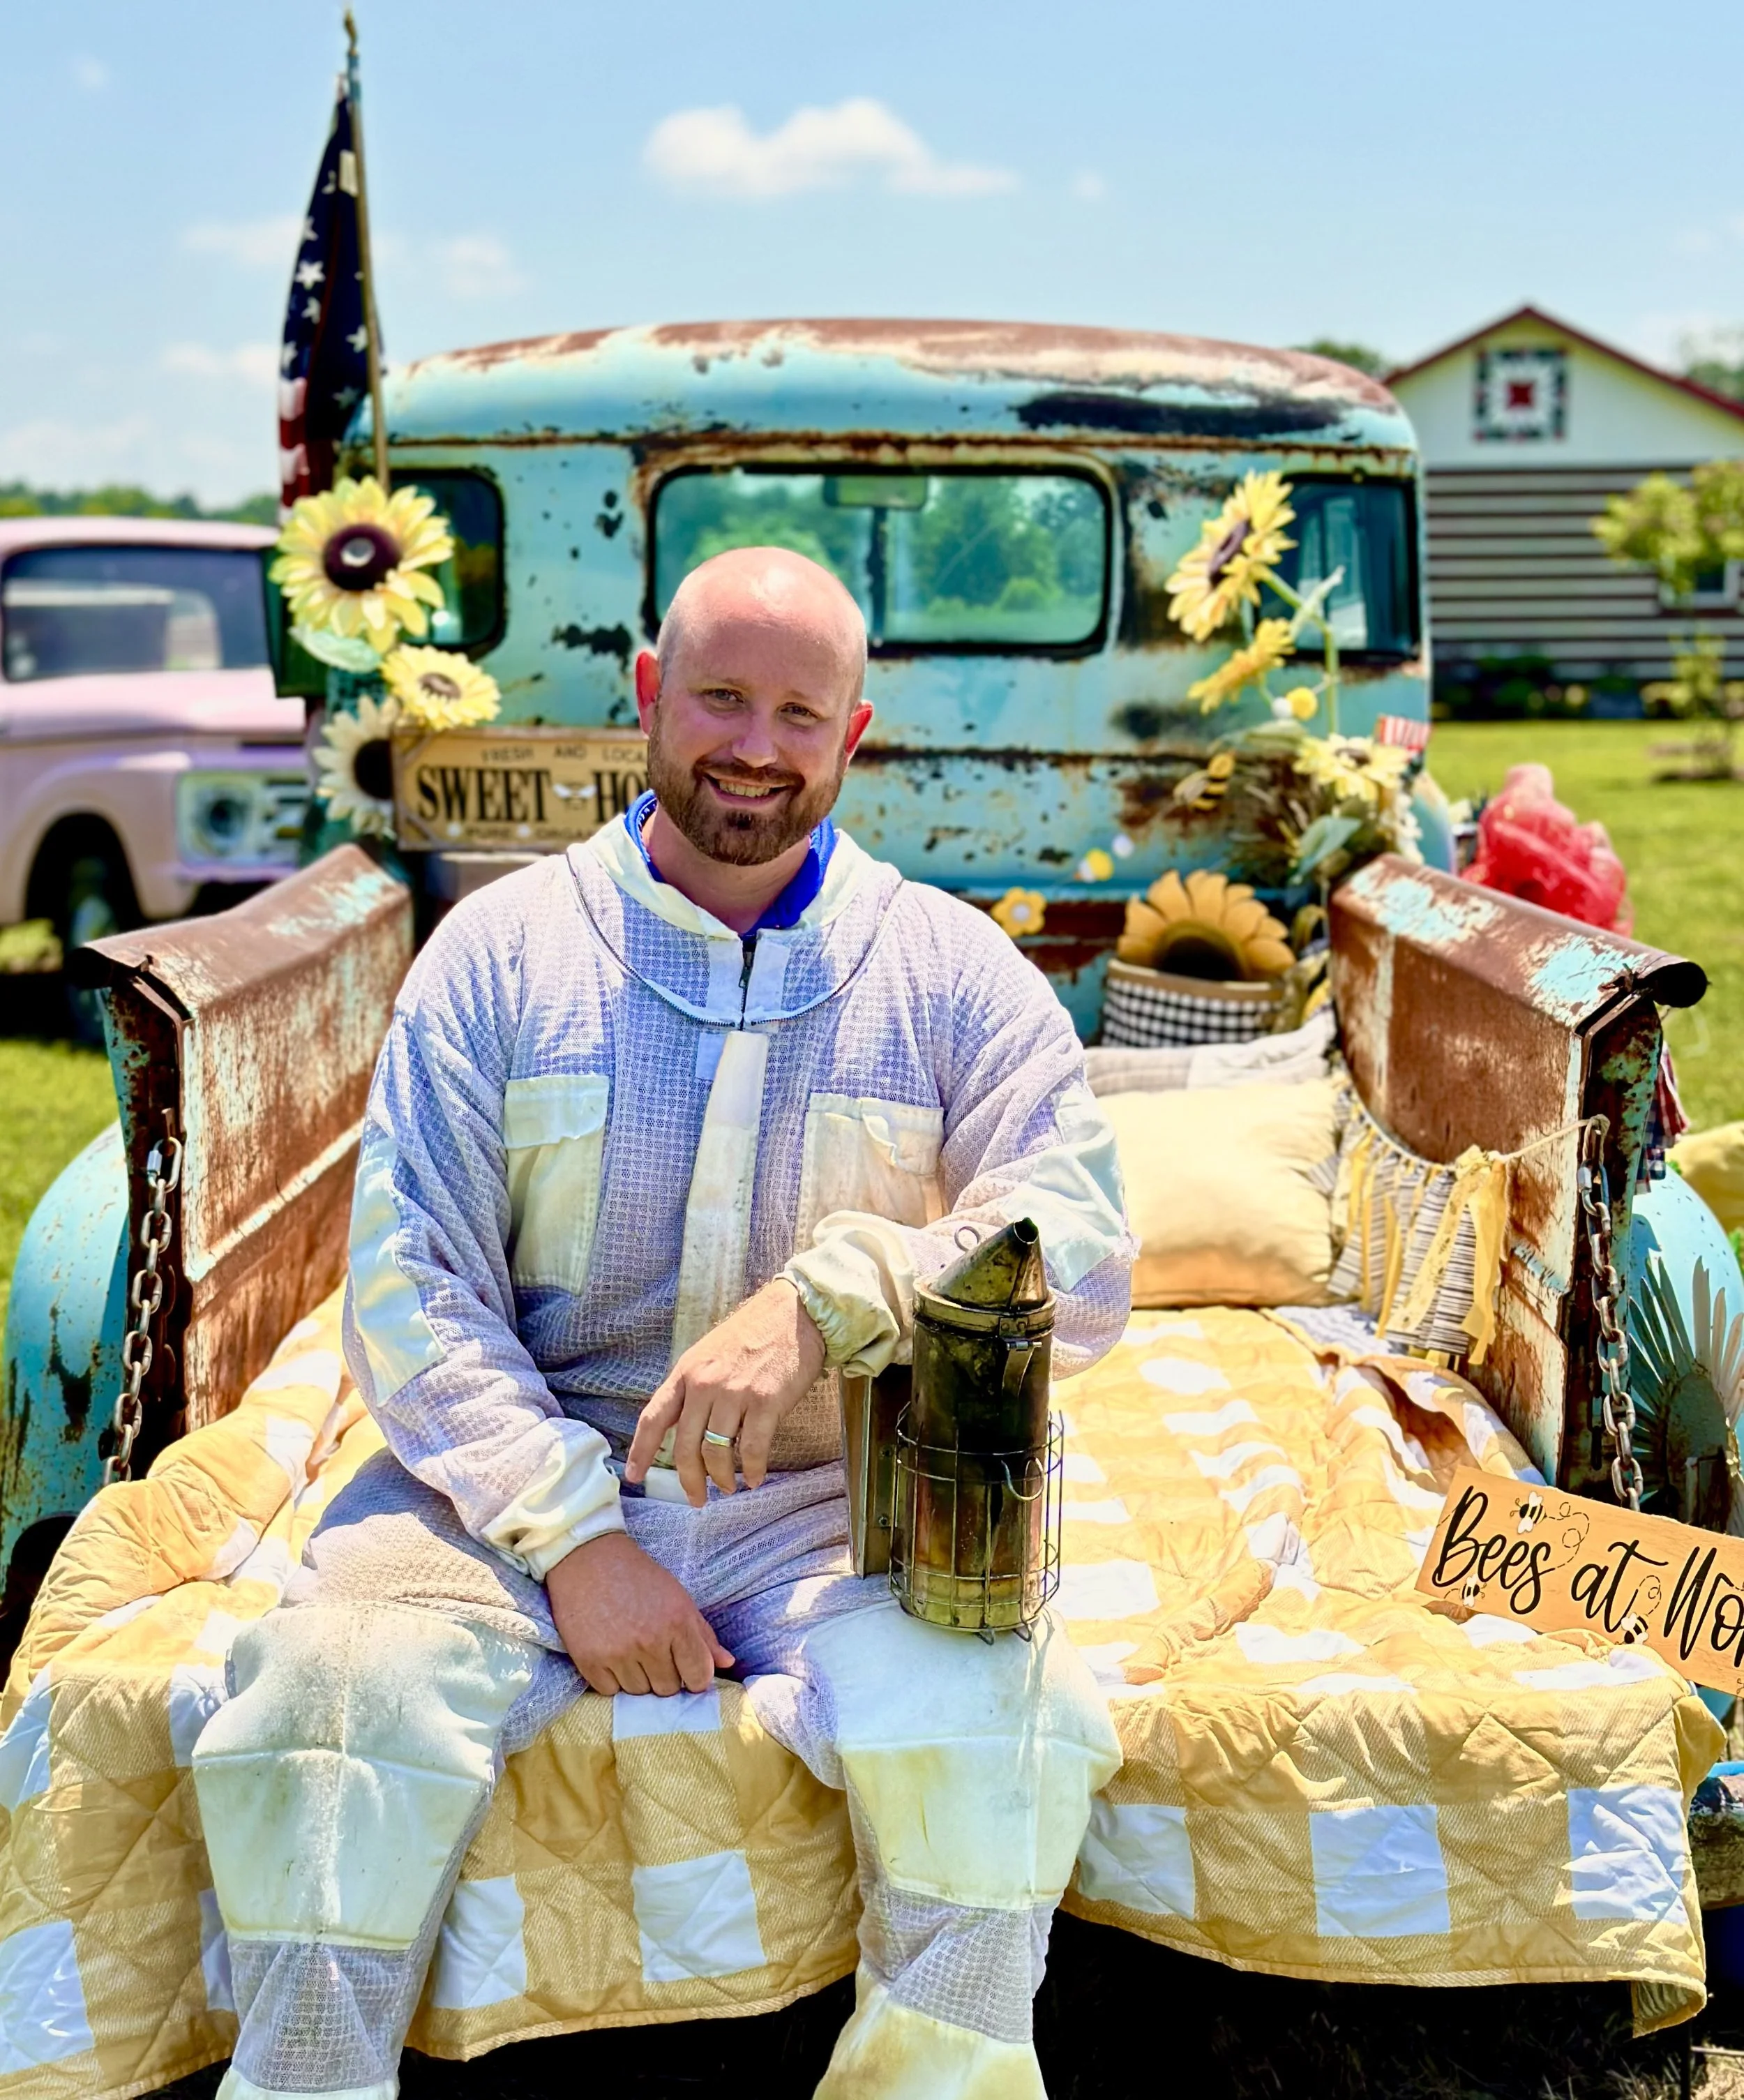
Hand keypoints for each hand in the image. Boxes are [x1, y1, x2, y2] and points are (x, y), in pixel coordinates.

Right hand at [546, 1531, 732, 1695]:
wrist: (587, 1560)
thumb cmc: (638, 1577)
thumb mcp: (678, 1597)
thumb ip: (703, 1633)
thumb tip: (729, 1663)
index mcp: (677, 1622)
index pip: (698, 1677)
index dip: (695, 1677)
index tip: (686, 1669)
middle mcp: (650, 1641)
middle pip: (668, 1689)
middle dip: (664, 1676)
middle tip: (652, 1653)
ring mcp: (618, 1653)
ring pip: (639, 1693)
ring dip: (638, 1678)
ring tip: (630, 1650)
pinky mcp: (590, 1661)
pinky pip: (610, 1692)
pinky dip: (612, 1680)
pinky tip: (610, 1655)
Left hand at [626, 1277, 826, 1504]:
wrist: (794, 1314)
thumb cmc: (752, 1334)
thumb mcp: (708, 1354)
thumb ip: (693, 1388)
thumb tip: (685, 1428)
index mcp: (685, 1373)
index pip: (653, 1417)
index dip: (641, 1451)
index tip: (634, 1476)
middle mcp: (704, 1384)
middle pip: (685, 1446)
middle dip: (690, 1479)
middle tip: (697, 1498)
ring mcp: (734, 1393)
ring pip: (717, 1452)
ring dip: (722, 1477)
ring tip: (728, 1487)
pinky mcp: (765, 1402)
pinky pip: (753, 1448)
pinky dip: (754, 1469)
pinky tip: (756, 1478)